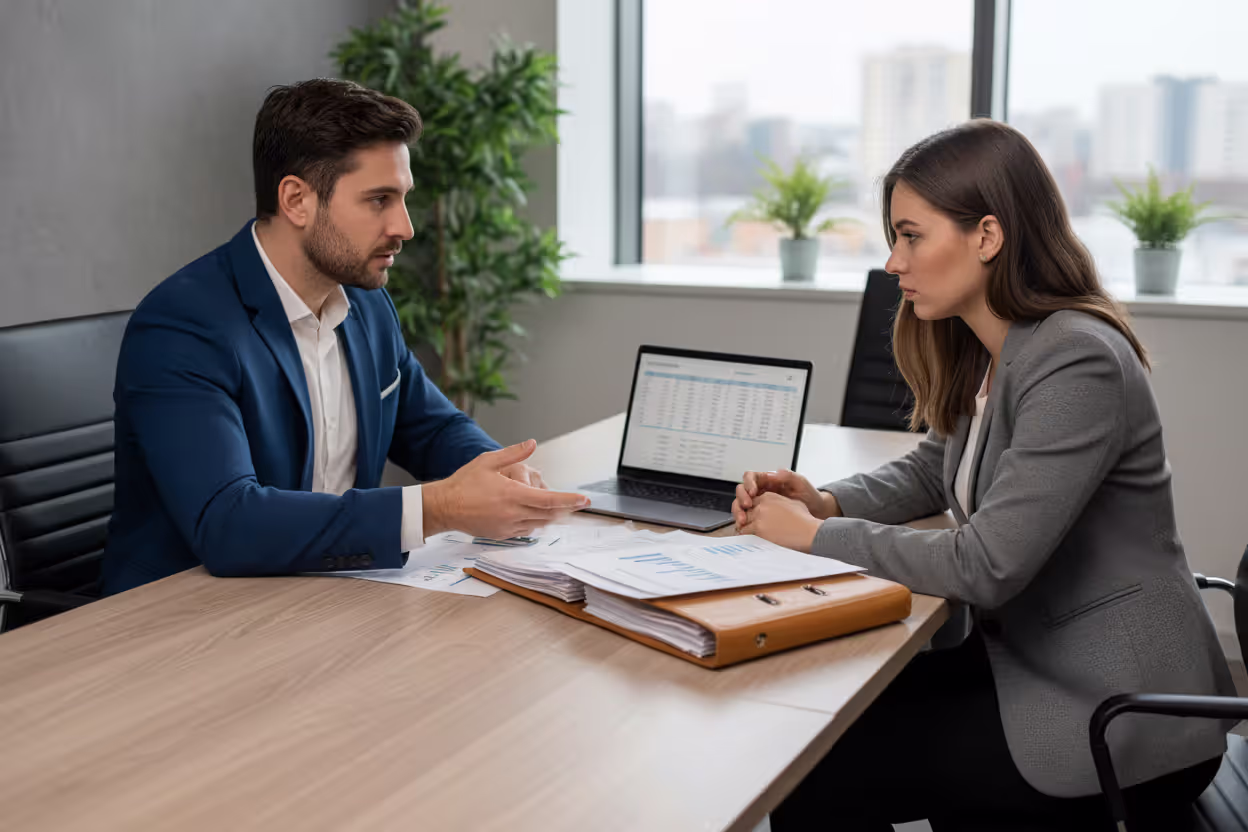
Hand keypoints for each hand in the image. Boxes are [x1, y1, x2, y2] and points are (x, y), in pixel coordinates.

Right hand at [423, 439, 588, 538]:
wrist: (444, 507)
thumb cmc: (464, 483)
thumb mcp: (488, 461)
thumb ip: (513, 453)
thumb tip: (532, 444)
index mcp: (512, 494)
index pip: (548, 500)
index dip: (569, 500)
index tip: (584, 500)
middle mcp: (513, 513)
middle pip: (548, 515)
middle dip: (566, 510)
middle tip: (578, 504)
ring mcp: (508, 526)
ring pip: (539, 524)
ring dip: (552, 517)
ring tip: (562, 510)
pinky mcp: (502, 535)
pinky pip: (526, 530)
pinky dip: (535, 523)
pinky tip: (537, 516)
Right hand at [734, 469, 837, 519]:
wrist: (817, 512)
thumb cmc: (810, 496)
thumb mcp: (801, 483)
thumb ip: (788, 476)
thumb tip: (772, 473)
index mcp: (768, 480)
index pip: (751, 477)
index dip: (748, 483)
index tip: (753, 492)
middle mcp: (761, 491)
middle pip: (742, 490)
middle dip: (741, 497)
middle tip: (747, 506)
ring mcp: (759, 504)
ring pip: (740, 504)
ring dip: (738, 511)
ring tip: (743, 520)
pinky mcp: (760, 517)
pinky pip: (747, 517)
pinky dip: (743, 522)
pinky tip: (745, 527)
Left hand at [734, 492, 821, 552]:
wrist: (809, 532)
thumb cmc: (804, 521)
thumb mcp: (793, 503)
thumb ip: (780, 502)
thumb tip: (776, 507)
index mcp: (769, 496)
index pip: (752, 502)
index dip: (750, 511)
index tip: (750, 518)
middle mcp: (762, 504)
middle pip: (745, 510)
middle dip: (744, 519)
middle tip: (745, 527)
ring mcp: (759, 515)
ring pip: (742, 520)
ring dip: (743, 527)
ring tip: (746, 534)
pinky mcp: (758, 527)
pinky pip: (744, 531)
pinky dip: (744, 535)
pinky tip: (747, 539)